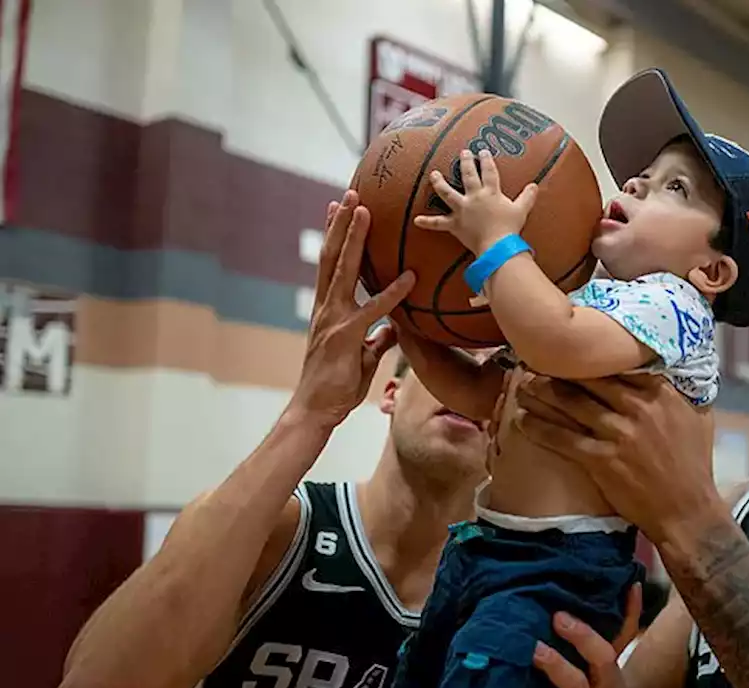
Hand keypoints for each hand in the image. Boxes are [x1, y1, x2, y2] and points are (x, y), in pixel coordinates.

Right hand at [287, 191, 415, 429]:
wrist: (315, 410)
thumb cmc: (336, 385)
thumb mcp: (362, 355)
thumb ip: (376, 337)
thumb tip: (392, 327)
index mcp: (328, 309)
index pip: (331, 263)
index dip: (336, 234)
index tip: (341, 207)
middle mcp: (327, 307)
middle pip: (333, 256)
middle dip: (341, 223)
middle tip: (350, 192)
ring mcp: (334, 319)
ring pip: (343, 270)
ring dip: (353, 238)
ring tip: (361, 210)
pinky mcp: (346, 337)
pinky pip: (373, 310)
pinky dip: (392, 293)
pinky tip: (408, 278)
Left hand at [413, 149, 537, 255]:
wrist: (498, 245)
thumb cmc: (510, 228)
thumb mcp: (522, 210)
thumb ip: (527, 197)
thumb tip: (535, 186)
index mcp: (490, 192)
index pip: (489, 171)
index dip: (486, 160)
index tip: (483, 151)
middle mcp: (474, 197)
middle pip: (468, 175)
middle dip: (466, 162)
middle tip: (463, 153)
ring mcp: (462, 209)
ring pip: (447, 193)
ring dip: (439, 183)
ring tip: (433, 174)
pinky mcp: (455, 224)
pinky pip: (439, 223)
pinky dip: (428, 222)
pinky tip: (416, 220)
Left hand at [513, 373, 719, 545]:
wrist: (686, 509)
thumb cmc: (694, 463)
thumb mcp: (697, 417)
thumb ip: (676, 391)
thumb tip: (661, 370)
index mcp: (659, 392)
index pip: (616, 364)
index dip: (589, 355)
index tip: (569, 348)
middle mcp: (637, 407)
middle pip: (587, 379)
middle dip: (558, 368)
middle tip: (534, 360)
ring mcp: (618, 433)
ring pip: (571, 405)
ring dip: (542, 393)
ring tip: (522, 385)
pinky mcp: (602, 460)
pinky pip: (562, 439)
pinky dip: (539, 428)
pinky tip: (522, 420)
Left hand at [516, 584, 641, 687]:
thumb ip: (562, 660)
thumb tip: (539, 623)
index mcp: (599, 678)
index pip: (620, 640)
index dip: (629, 613)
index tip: (631, 583)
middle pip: (602, 657)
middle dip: (583, 634)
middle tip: (558, 616)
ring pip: (577, 684)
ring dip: (555, 665)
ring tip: (533, 651)